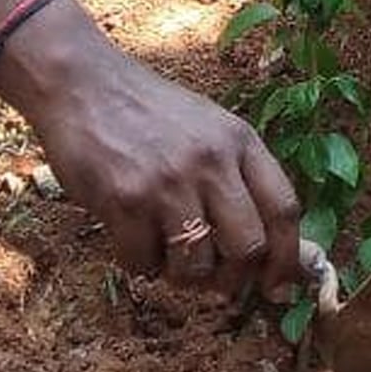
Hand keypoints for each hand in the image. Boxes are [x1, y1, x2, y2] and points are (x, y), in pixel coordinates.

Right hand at [27, 38, 302, 297]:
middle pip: (248, 247)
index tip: (279, 287)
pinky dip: (138, 262)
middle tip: (215, 281)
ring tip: (164, 249)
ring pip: (196, 266)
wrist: (82, 84)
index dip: (288, 258)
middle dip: (234, 279)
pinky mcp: (125, 199)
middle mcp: (211, 160)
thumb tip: (269, 250)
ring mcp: (169, 180)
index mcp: (240, 141)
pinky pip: (143, 262)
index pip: (284, 209)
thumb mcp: (209, 129)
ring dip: (180, 275)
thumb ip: (240, 178)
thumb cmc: (149, 113)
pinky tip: (130, 234)